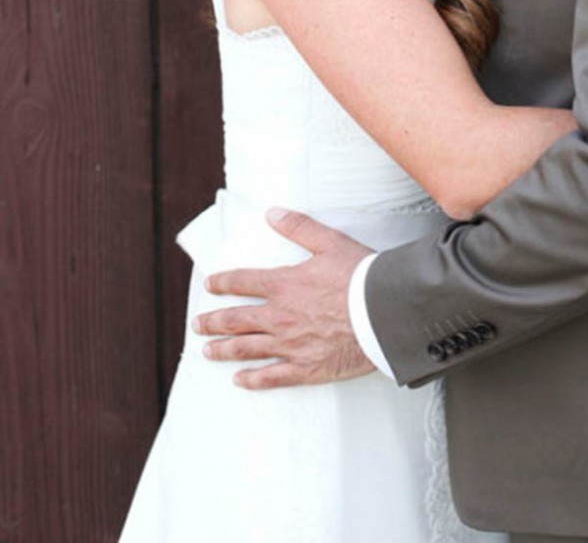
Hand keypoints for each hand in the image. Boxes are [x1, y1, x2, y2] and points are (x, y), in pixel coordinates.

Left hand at [193, 210, 374, 389]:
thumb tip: (272, 214)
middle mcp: (279, 316)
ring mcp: (289, 344)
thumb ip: (298, 227)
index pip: (243, 282)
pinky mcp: (304, 368)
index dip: (223, 282)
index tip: (210, 285)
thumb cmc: (361, 277)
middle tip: (198, 324)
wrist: (383, 313)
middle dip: (213, 321)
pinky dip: (252, 379)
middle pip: (235, 319)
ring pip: (246, 349)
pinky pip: (271, 377)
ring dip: (223, 349)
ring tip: (207, 351)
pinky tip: (239, 380)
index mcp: (284, 284)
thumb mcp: (330, 242)